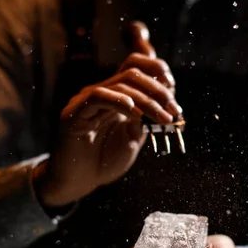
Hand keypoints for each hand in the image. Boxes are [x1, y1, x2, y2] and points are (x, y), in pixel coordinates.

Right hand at [34, 22, 180, 206]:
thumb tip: (168, 104)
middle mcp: (101, 93)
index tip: (174, 89)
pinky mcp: (74, 113)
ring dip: (148, 102)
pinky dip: (119, 102)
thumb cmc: (104, 161)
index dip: (156, 69)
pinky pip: (97, 97)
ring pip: (120, 84)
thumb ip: (146, 119)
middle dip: (159, 90)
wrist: (78, 182)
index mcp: (115, 96)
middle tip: (174, 111)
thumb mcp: (134, 137)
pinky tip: (135, 115)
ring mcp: (85, 101)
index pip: (135, 65)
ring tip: (163, 119)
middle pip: (132, 72)